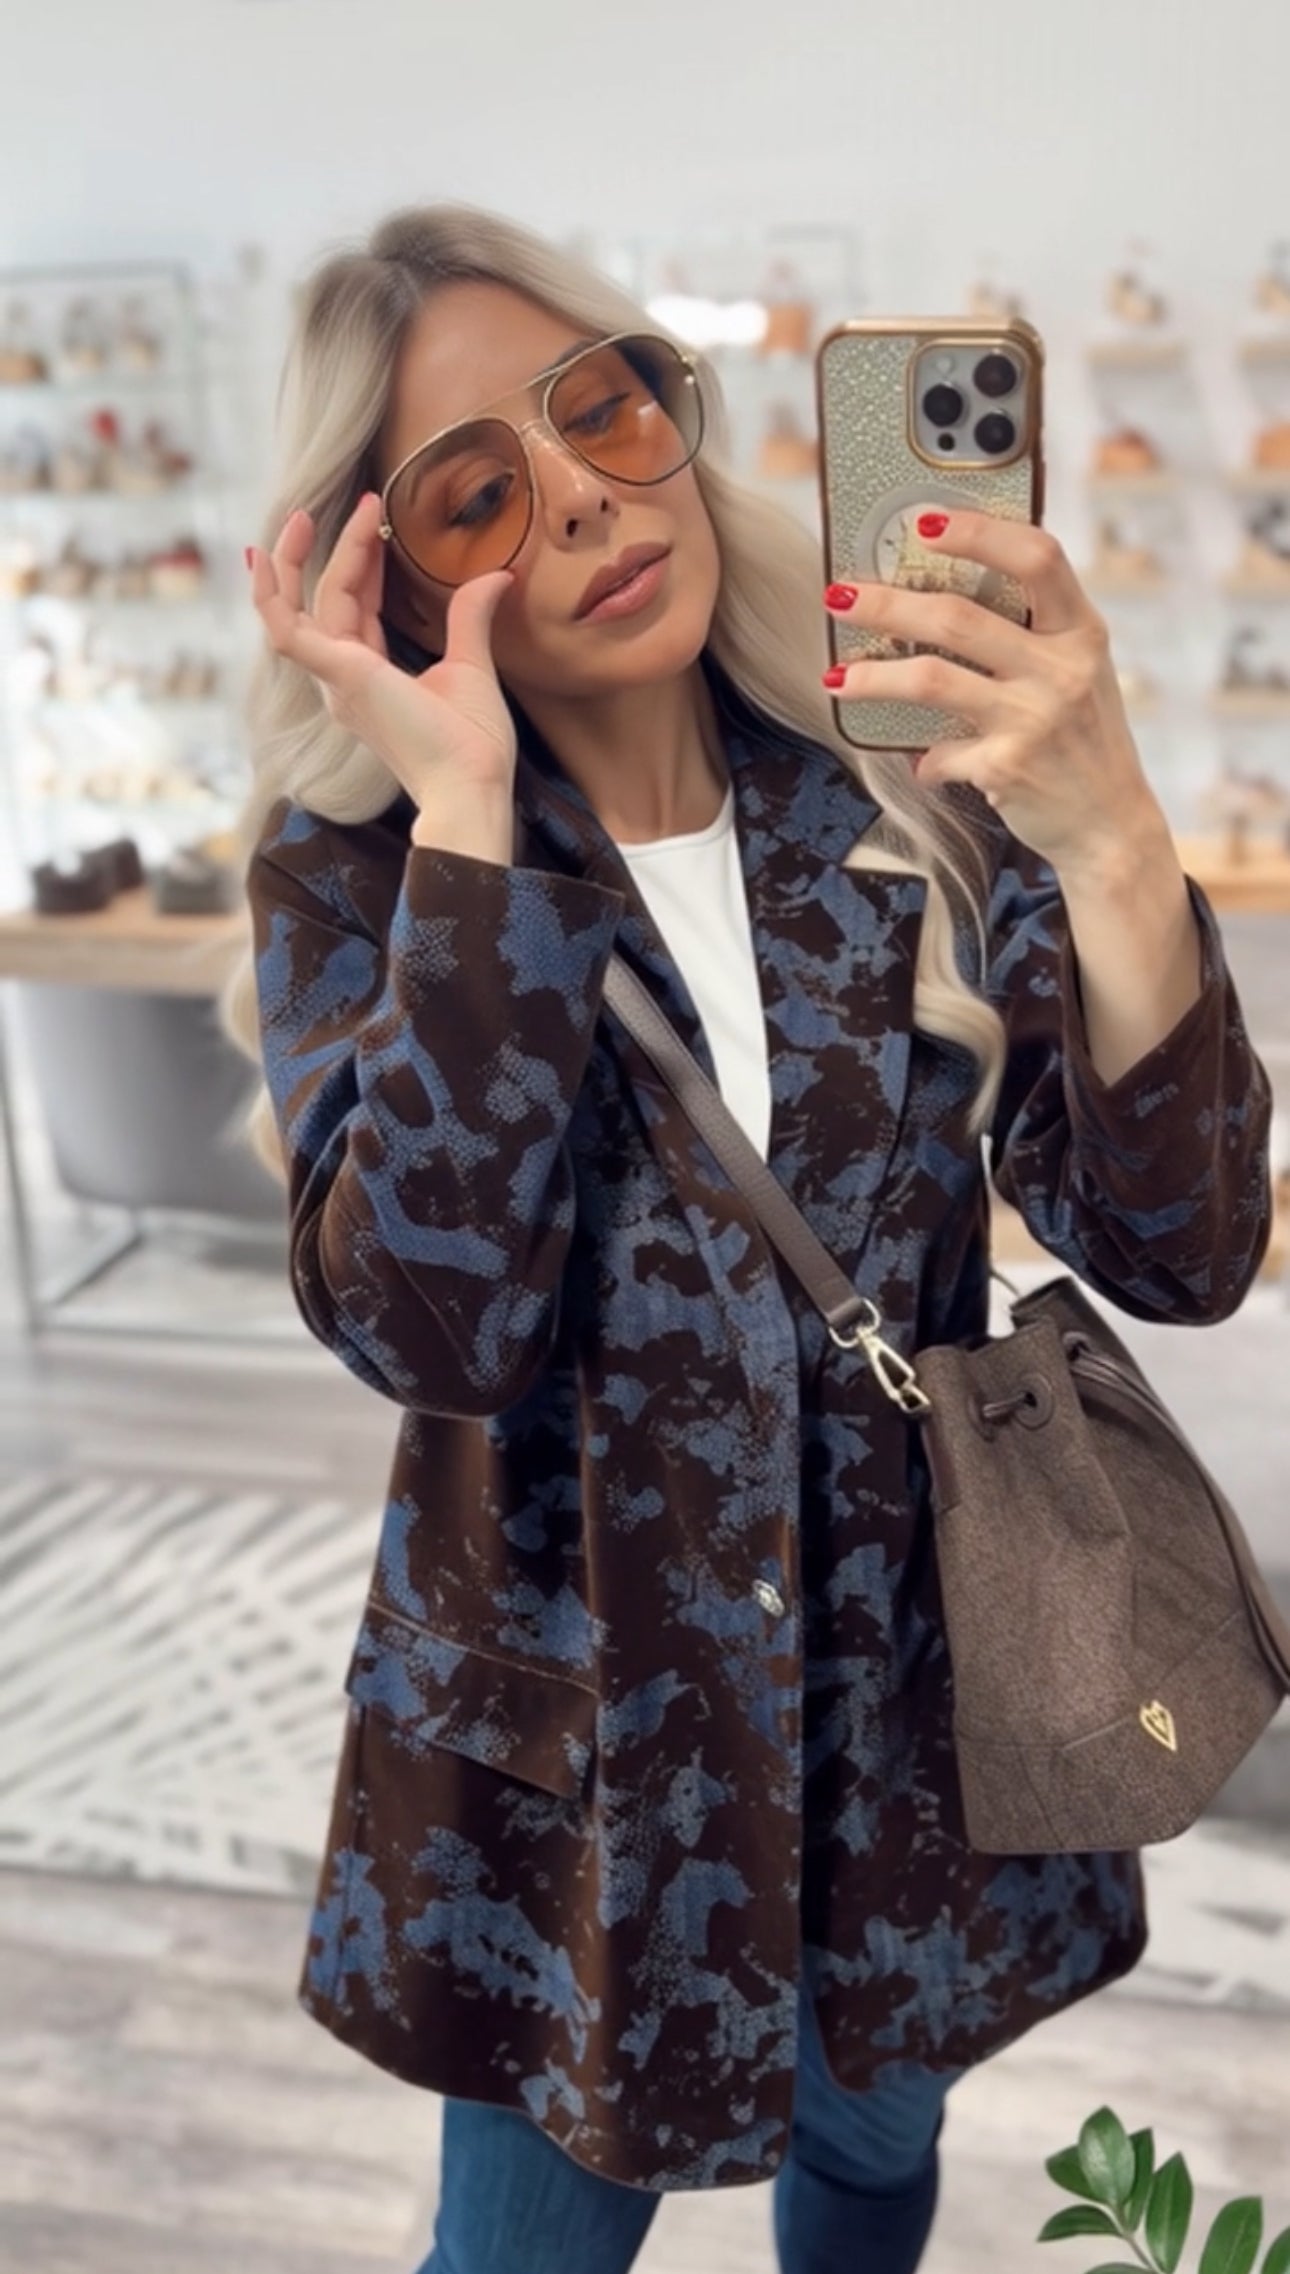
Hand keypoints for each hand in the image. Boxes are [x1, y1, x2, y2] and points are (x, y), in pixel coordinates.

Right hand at [247, 491, 517, 806]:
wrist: (470, 785)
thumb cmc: (472, 746)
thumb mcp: (472, 666)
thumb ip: (470, 619)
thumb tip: (496, 577)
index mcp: (369, 680)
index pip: (354, 609)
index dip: (360, 563)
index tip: (377, 521)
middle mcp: (342, 680)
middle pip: (329, 599)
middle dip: (342, 548)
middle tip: (365, 502)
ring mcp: (335, 679)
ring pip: (305, 604)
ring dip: (304, 556)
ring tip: (312, 513)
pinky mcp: (337, 675)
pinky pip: (284, 627)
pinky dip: (270, 590)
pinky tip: (266, 552)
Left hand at [823, 509, 1167, 880]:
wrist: (1110, 822)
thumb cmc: (1082, 737)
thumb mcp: (1078, 669)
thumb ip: (1033, 630)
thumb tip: (942, 593)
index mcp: (1080, 630)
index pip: (1037, 557)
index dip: (979, 532)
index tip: (924, 522)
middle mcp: (1061, 668)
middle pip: (958, 617)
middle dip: (888, 604)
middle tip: (839, 596)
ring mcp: (1034, 718)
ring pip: (932, 680)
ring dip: (873, 678)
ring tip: (835, 678)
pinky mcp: (1007, 766)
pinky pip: (939, 753)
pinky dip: (923, 760)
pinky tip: (922, 764)